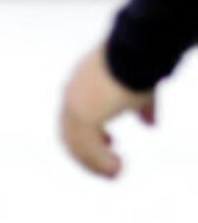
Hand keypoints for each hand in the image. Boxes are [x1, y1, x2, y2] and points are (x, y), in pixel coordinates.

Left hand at [61, 44, 155, 178]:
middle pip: (71, 134)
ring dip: (95, 163)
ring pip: (77, 145)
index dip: (89, 134)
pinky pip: (87, 148)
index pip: (75, 118)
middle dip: (89, 154)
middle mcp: (71, 96)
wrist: (135, 50)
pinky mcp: (83, 116)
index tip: (110, 143)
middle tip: (110, 168)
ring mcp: (74, 106)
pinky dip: (99, 162)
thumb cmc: (138, 64)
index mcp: (79, 87)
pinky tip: (115, 169)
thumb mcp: (139, 89)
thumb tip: (151, 125)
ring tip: (116, 173)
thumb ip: (142, 108)